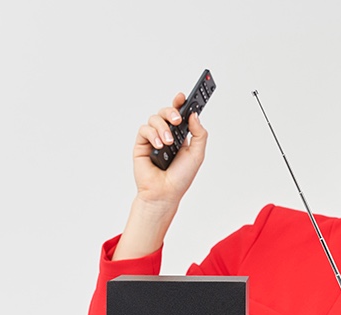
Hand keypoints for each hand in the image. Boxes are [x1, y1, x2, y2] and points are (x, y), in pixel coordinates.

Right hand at [112, 94, 208, 260]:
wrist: (165, 193)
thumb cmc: (181, 177)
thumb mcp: (197, 154)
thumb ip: (199, 133)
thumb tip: (194, 114)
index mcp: (181, 135)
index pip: (180, 114)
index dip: (181, 103)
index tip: (183, 96)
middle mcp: (167, 134)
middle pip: (166, 112)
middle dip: (171, 111)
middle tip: (177, 120)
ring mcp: (153, 138)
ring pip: (154, 118)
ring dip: (163, 128)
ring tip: (168, 142)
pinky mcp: (142, 144)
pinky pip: (144, 130)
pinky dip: (152, 135)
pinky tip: (159, 145)